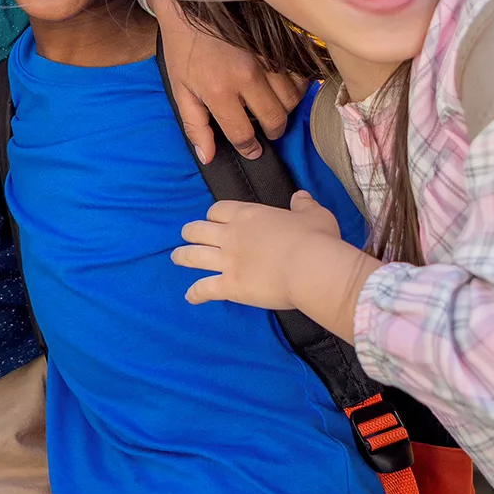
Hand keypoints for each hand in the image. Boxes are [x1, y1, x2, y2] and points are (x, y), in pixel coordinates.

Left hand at [149, 0, 305, 163]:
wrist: (190, 2)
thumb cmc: (183, 48)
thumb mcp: (180, 90)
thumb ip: (195, 126)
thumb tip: (208, 157)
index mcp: (219, 91)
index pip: (243, 134)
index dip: (249, 147)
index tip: (252, 150)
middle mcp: (247, 76)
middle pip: (276, 119)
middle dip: (272, 131)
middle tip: (266, 130)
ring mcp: (266, 57)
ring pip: (293, 98)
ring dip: (286, 109)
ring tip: (273, 107)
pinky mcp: (278, 42)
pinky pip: (300, 74)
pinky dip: (297, 85)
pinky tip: (284, 86)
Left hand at [173, 191, 344, 308]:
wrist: (312, 267)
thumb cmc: (317, 239)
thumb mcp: (314, 214)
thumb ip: (303, 204)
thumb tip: (301, 196)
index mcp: (248, 215)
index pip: (217, 210)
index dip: (213, 215)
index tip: (215, 220)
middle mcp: (231, 236)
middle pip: (197, 229)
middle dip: (191, 232)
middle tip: (189, 236)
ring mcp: (227, 261)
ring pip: (192, 256)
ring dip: (182, 256)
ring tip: (177, 258)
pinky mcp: (230, 286)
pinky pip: (204, 289)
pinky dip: (195, 293)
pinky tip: (190, 297)